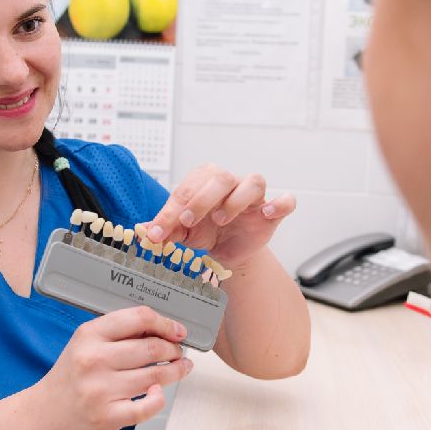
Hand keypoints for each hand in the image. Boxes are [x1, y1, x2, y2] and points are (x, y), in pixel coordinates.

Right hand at [38, 306, 192, 429]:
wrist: (46, 416)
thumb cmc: (72, 377)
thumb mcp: (86, 344)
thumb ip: (119, 334)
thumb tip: (162, 330)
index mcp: (89, 335)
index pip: (138, 318)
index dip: (165, 323)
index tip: (177, 330)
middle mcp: (94, 360)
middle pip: (152, 347)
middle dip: (173, 349)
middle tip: (178, 352)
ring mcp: (101, 390)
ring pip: (155, 375)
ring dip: (175, 371)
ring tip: (180, 368)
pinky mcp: (108, 416)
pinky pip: (148, 406)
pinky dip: (159, 399)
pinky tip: (159, 392)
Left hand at [143, 164, 295, 269]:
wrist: (228, 252)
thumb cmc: (206, 233)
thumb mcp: (182, 234)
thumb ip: (165, 230)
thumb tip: (145, 232)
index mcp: (205, 181)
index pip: (188, 188)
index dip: (171, 210)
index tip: (160, 230)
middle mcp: (230, 182)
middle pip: (220, 177)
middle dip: (202, 199)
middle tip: (189, 221)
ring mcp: (253, 196)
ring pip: (253, 182)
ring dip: (236, 200)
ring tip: (221, 220)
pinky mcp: (272, 212)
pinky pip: (286, 200)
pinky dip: (280, 203)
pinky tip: (267, 212)